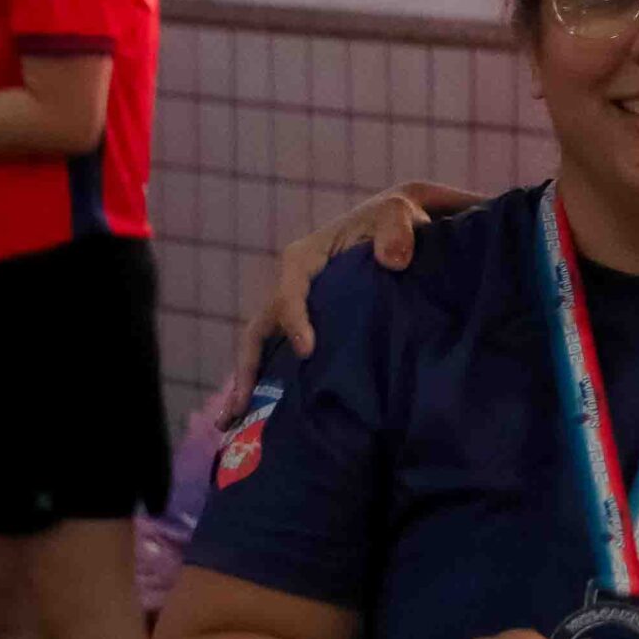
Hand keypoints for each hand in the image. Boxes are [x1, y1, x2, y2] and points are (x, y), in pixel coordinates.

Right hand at [216, 180, 478, 424]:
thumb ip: (397, 230)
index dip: (295, 320)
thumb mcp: (401, 212)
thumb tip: (393, 259)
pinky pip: (284, 358)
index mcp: (304, 258)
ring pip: (264, 350)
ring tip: (235, 426)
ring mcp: (297, 310)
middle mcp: (291, 286)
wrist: (403, 225)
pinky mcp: (311, 327)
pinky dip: (274, 385)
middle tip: (238, 411)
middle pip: (260, 330)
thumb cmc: (398, 217)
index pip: (289, 293)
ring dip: (250, 385)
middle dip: (246, 370)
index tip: (309, 351)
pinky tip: (269, 421)